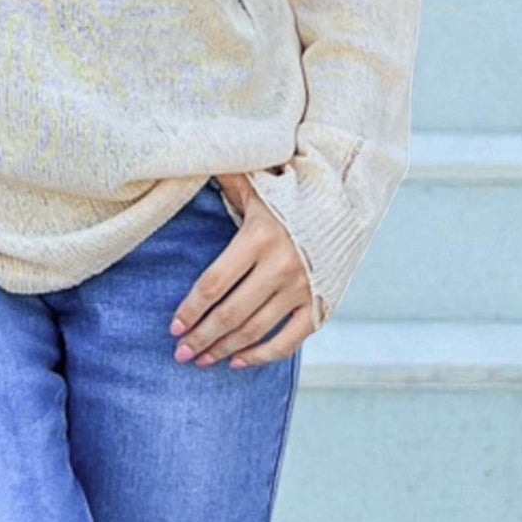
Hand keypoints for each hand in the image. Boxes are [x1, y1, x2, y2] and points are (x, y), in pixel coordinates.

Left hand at [169, 172, 324, 368]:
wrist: (348, 200)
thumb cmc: (292, 191)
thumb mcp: (256, 183)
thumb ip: (224, 180)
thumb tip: (187, 159)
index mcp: (259, 237)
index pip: (214, 283)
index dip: (190, 309)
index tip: (173, 327)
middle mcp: (281, 266)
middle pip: (230, 313)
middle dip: (201, 337)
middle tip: (180, 353)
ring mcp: (302, 288)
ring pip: (255, 330)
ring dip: (225, 349)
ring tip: (202, 360)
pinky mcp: (321, 303)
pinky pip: (289, 340)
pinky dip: (263, 355)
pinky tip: (239, 362)